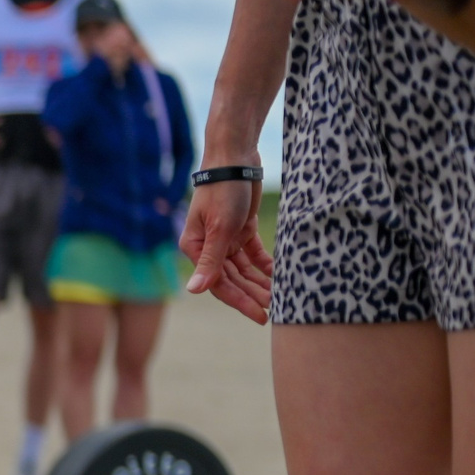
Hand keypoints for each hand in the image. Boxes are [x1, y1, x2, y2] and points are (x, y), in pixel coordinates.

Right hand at [181, 171, 273, 324]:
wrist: (234, 158)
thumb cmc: (222, 191)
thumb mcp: (219, 228)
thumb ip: (210, 261)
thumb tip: (193, 291)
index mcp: (195, 249)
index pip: (218, 283)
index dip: (240, 301)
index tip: (261, 315)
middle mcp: (208, 247)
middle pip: (232, 279)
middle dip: (253, 294)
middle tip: (276, 310)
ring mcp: (225, 239)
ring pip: (244, 269)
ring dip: (260, 282)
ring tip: (280, 296)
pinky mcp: (240, 229)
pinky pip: (253, 254)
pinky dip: (265, 264)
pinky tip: (278, 275)